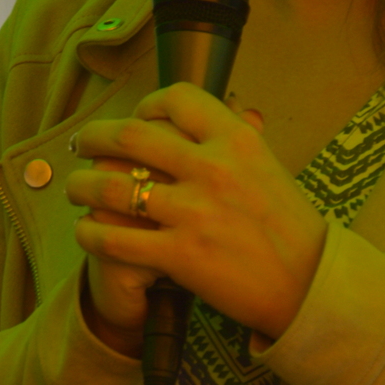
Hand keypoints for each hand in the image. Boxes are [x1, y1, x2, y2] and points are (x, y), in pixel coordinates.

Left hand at [67, 85, 326, 347]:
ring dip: (83, 184)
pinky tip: (86, 230)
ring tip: (76, 188)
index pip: (177, 99)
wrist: (308, 285)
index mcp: (237, 140)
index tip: (136, 119)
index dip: (146, 105)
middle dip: (95, 137)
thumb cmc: (289, 227)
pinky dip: (90, 232)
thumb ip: (236, 139)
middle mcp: (213, 168)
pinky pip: (114, 238)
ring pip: (113, 186)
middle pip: (130, 135)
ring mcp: (194, 212)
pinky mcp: (180, 255)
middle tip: (83, 145)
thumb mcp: (268, 167)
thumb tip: (213, 109)